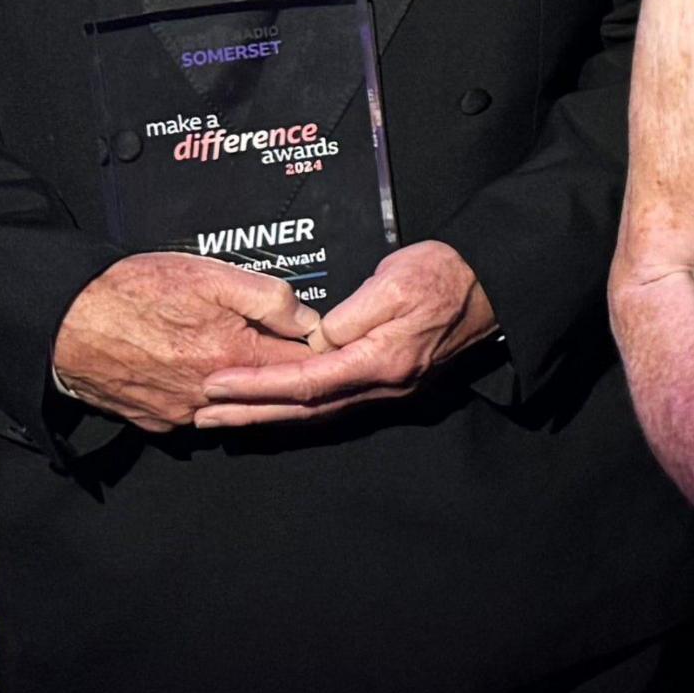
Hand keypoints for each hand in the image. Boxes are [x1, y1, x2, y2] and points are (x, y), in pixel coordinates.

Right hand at [50, 250, 323, 431]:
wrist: (64, 319)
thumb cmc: (133, 292)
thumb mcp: (212, 276)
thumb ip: (270, 299)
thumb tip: (308, 320)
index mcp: (233, 358)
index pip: (302, 368)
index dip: (314, 352)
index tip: (316, 339)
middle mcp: (210, 396)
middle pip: (270, 394)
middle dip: (284, 375)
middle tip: (283, 349)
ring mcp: (181, 413)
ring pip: (232, 405)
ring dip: (243, 386)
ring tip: (233, 354)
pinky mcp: (156, 420)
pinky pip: (195, 413)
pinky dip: (205, 395)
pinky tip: (197, 369)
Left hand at [191, 240, 501, 426]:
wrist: (489, 285)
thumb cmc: (443, 275)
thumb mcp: (392, 283)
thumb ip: (349, 315)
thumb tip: (315, 339)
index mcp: (381, 361)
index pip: (306, 381)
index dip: (257, 386)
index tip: (216, 384)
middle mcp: (383, 384)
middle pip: (305, 407)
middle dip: (251, 412)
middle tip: (203, 414)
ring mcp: (387, 386)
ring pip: (317, 409)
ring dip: (268, 414)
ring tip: (225, 417)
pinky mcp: (388, 379)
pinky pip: (331, 401)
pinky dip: (296, 406)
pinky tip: (274, 406)